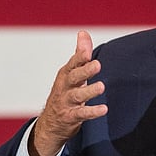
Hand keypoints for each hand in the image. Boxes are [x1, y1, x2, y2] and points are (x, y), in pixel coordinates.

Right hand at [30, 31, 107, 155]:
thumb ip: (80, 54)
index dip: (80, 56)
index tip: (88, 51)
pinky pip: (81, 114)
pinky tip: (104, 109)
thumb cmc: (65, 92)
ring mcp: (66, 102)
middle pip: (74, 77)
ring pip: (77, 96)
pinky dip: (92, 112)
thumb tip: (83, 32)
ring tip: (101, 87)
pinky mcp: (70, 117)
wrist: (51, 123)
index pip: (73, 63)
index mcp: (66, 74)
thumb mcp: (71, 73)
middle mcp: (64, 87)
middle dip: (85, 70)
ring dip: (89, 91)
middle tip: (97, 64)